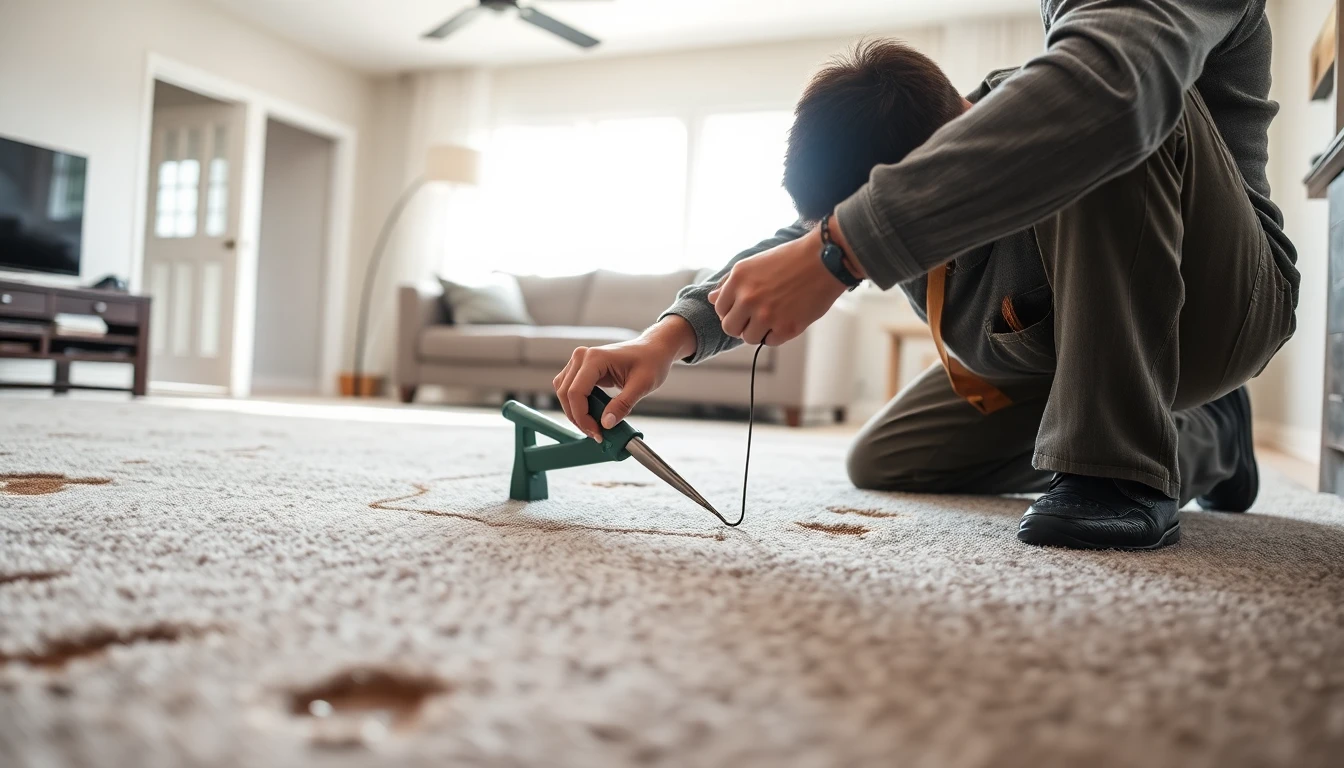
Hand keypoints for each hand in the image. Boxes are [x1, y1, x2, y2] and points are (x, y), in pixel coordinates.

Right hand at [552, 316, 694, 441]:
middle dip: (578, 418)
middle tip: (596, 434)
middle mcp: (582, 357)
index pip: (576, 392)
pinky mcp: (581, 369)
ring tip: (593, 426)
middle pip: (565, 393)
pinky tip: (592, 415)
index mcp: (595, 358)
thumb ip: (623, 405)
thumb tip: (606, 424)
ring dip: (574, 412)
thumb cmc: (651, 361)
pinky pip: (570, 389)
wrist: (653, 349)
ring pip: (564, 392)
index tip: (597, 433)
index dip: (582, 416)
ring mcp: (579, 361)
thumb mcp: (642, 385)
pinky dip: (577, 405)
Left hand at [708, 225, 848, 344]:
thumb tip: (712, 299)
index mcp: (738, 279)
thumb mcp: (753, 264)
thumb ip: (730, 283)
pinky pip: (770, 342)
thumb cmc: (790, 259)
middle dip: (740, 325)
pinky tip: (787, 317)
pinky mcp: (786, 328)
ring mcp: (767, 315)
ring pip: (749, 338)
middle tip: (756, 318)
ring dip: (759, 331)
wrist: (825, 260)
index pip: (720, 308)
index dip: (731, 311)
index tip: (744, 309)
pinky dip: (777, 334)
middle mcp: (749, 298)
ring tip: (773, 317)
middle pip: (730, 328)